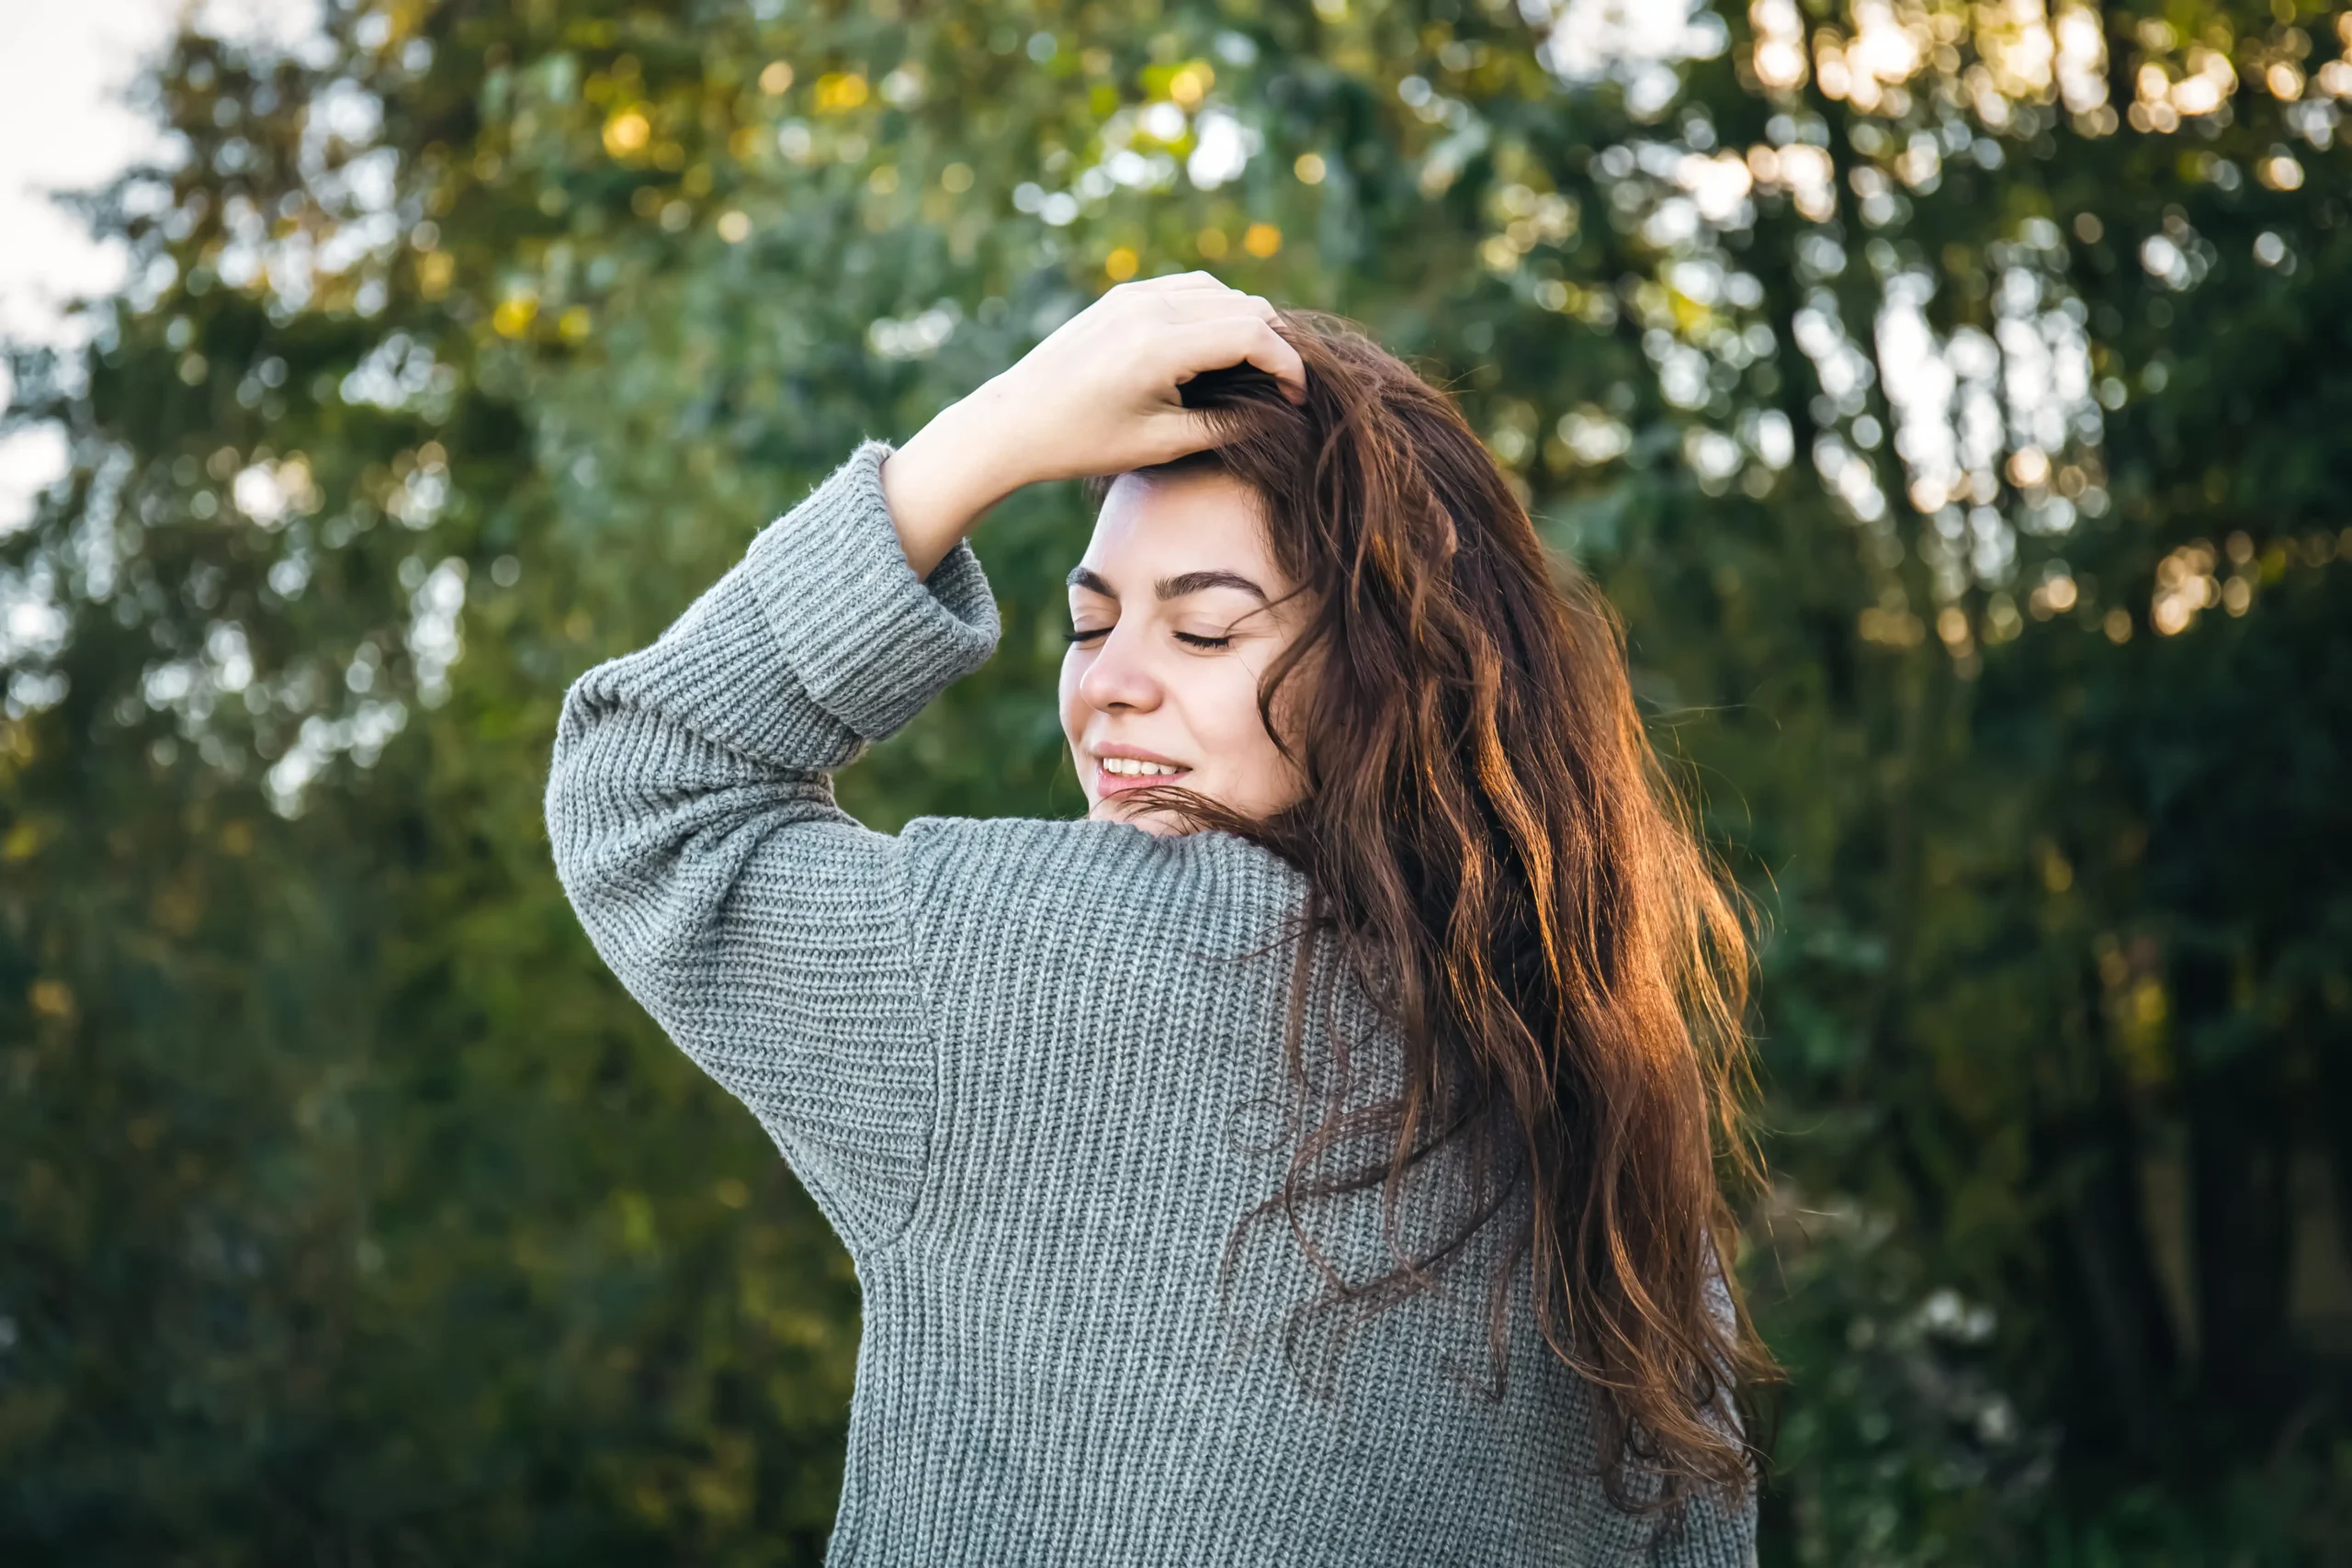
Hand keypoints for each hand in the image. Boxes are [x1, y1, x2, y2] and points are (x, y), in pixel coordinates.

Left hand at [880, 272, 1306, 577]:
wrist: (1013, 421)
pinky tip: (1217, 347)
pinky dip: (1215, 311)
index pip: (1251, 333)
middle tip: (1284, 385)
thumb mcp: (1161, 445)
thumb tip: (1276, 414)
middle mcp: (1149, 306)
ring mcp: (1134, 294)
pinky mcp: (1122, 295)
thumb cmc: (1083, 442)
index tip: (1296, 398)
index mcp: (1159, 345)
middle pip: (1243, 305)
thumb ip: (1225, 426)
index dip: (1286, 364)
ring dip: (1246, 322)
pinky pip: (1188, 289)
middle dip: (1274, 342)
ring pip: (1218, 291)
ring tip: (1256, 367)